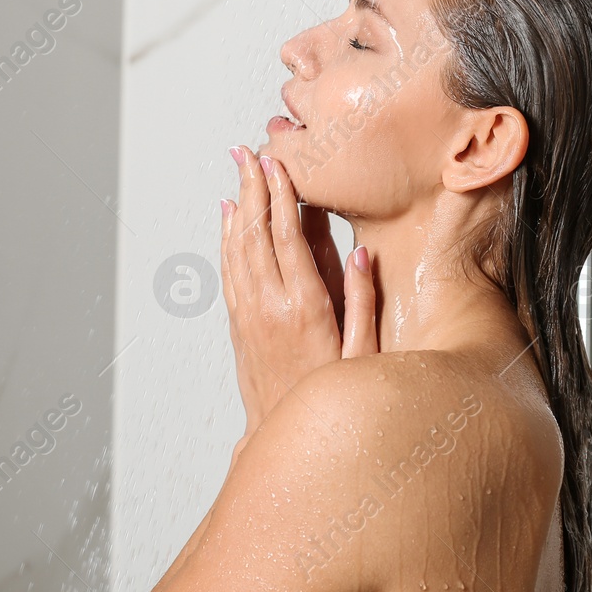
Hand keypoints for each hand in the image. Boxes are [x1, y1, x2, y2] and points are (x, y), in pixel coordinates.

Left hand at [220, 145, 377, 437]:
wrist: (282, 438)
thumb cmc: (331, 397)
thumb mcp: (364, 354)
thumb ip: (363, 300)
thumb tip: (363, 251)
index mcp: (305, 306)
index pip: (288, 236)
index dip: (281, 195)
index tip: (277, 164)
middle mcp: (269, 305)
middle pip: (256, 233)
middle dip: (253, 188)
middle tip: (248, 153)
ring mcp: (248, 315)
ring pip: (237, 248)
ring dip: (238, 208)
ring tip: (239, 175)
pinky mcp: (239, 326)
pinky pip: (229, 271)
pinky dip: (227, 239)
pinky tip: (229, 221)